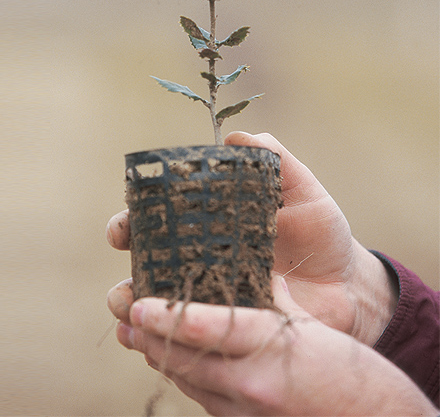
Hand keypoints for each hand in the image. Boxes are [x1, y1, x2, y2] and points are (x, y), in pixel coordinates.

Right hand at [107, 132, 396, 344]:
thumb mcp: (303, 191)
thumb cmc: (322, 233)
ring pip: (151, 296)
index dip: (134, 213)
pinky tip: (144, 338)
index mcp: (209, 220)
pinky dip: (155, 335)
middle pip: (143, 251)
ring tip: (127, 304)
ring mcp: (205, 293)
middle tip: (125, 248)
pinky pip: (178, 332)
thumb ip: (274, 160)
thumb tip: (234, 137)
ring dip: (127, 297)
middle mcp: (197, 255)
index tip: (127, 219)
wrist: (348, 288)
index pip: (159, 212)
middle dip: (125, 249)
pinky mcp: (219, 328)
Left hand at [114, 276, 434, 416]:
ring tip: (136, 338)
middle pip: (186, 359)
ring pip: (190, 381)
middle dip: (151, 340)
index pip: (206, 328)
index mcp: (268, 344)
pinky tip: (173, 363)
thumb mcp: (304, 321)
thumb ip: (268, 296)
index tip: (136, 306)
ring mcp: (247, 410)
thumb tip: (240, 268)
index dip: (166, 318)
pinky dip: (187, 379)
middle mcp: (251, 381)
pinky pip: (206, 400)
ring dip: (162, 359)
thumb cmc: (343, 364)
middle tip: (125, 321)